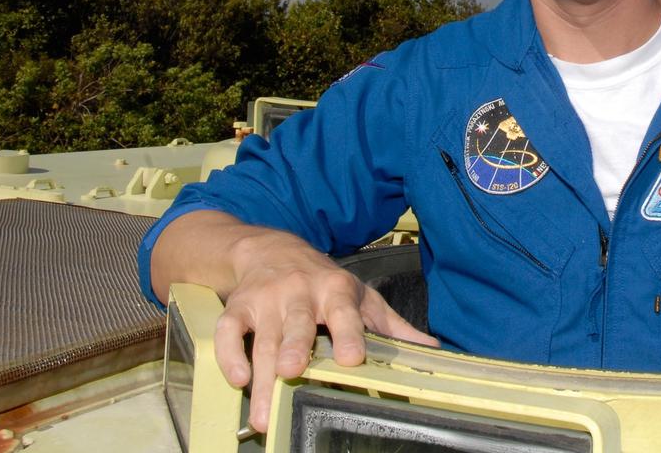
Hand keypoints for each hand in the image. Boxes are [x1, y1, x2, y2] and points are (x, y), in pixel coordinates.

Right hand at [212, 234, 437, 432]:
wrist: (273, 250)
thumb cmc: (325, 282)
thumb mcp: (362, 296)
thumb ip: (392, 326)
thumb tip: (431, 350)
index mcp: (336, 289)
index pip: (343, 311)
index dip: (348, 333)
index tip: (351, 358)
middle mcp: (300, 292)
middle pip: (297, 324)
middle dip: (293, 347)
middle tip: (291, 372)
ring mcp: (266, 299)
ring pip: (263, 337)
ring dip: (261, 374)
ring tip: (263, 411)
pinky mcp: (238, 306)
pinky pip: (229, 331)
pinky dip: (230, 355)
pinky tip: (238, 378)